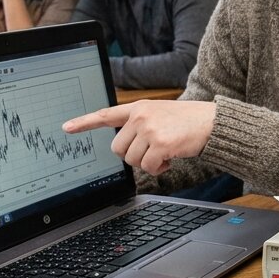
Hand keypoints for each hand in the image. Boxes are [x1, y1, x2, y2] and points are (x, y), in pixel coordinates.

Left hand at [63, 100, 216, 174]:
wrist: (212, 122)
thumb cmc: (188, 122)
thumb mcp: (160, 115)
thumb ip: (140, 125)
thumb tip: (125, 149)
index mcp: (139, 108)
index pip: (106, 115)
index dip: (84, 122)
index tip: (66, 127)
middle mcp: (141, 116)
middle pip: (118, 149)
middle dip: (133, 156)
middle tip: (152, 151)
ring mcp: (149, 128)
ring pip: (132, 160)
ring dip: (148, 163)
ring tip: (165, 153)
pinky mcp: (160, 143)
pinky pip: (148, 167)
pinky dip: (158, 169)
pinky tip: (170, 159)